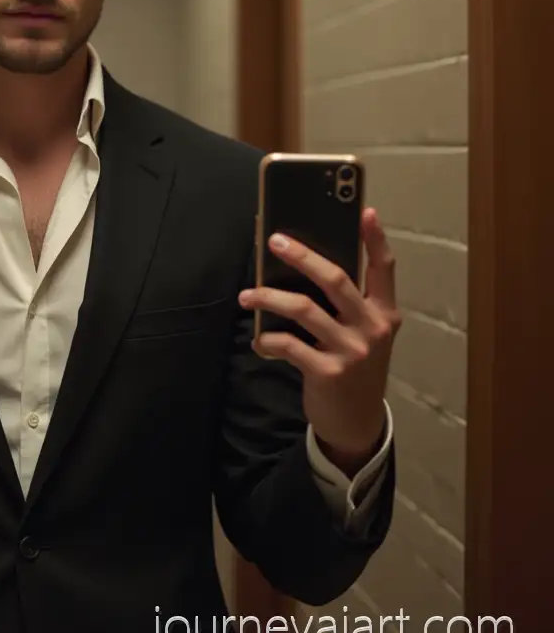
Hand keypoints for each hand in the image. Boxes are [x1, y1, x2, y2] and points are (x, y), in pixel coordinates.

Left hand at [238, 208, 400, 476]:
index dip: (375, 239)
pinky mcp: (329, 372)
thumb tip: (303, 264)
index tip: (364, 210)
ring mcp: (353, 351)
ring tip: (247, 295)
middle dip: (303, 256)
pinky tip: (258, 338)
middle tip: (274, 241)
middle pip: (336, 279)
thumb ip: (345, 304)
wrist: (356, 422)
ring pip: (304, 308)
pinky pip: (289, 344)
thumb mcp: (360, 332)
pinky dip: (268, 338)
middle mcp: (374, 328)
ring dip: (269, 297)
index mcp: (385, 312)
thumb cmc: (352, 364)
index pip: (385, 268)